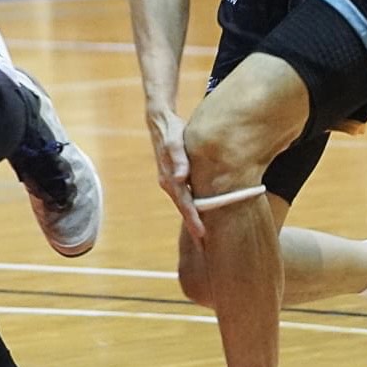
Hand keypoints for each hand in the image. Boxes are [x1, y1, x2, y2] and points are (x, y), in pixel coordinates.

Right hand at [147, 108, 203, 239]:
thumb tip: (180, 177)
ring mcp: (171, 180)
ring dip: (193, 218)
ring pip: (184, 203)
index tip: (203, 235)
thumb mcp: (175, 141)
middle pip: (183, 208)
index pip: (184, 203)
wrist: (160, 120)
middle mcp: (169, 182)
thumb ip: (179, 159)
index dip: (193, 219)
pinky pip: (185, 196)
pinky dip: (192, 206)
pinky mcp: (175, 176)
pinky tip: (201, 212)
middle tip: (206, 247)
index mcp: (169, 178)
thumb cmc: (170, 130)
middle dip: (194, 226)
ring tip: (205, 235)